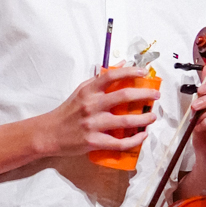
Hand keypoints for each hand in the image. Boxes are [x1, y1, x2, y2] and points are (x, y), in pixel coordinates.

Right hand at [41, 69, 159, 160]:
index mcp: (88, 91)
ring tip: (152, 117)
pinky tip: (142, 136)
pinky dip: (134, 140)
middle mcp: (91, 105)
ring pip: (125, 121)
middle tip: (156, 96)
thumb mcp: (81, 91)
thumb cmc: (67, 112)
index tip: (144, 72)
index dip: (130, 72)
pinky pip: (119, 142)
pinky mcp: (94, 141)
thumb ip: (101, 79)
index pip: (112, 75)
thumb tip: (122, 64)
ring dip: (144, 119)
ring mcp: (93, 124)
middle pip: (124, 96)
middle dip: (145, 95)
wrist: (49, 133)